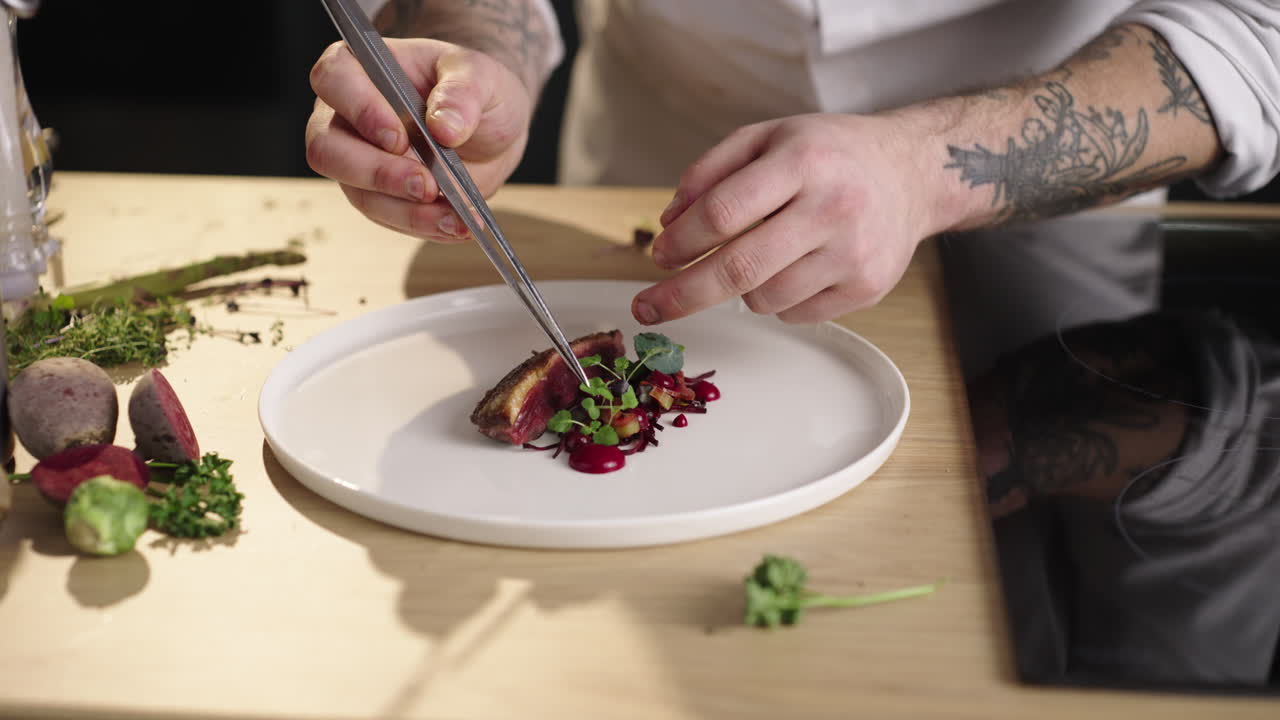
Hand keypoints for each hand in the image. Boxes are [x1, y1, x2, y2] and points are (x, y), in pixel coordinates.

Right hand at [306, 38, 532, 241]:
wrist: (490, 130)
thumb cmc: (473, 91)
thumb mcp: (481, 76)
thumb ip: (463, 93)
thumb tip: (444, 127)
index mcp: (361, 69)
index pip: (334, 79)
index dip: (360, 109)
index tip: (400, 137)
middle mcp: (346, 117)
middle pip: (327, 149)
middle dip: (378, 174)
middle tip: (427, 185)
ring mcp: (356, 161)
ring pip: (358, 194)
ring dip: (407, 211)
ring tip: (453, 216)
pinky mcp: (376, 196)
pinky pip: (387, 218)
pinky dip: (423, 225)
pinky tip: (455, 224)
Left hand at [632, 113, 945, 324]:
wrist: (911, 174)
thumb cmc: (829, 154)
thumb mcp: (767, 137)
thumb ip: (711, 172)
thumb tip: (669, 225)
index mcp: (802, 161)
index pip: (724, 212)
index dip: (682, 241)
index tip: (658, 257)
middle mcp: (832, 207)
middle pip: (739, 268)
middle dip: (682, 295)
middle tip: (646, 309)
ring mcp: (853, 253)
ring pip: (763, 298)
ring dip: (741, 288)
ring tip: (761, 254)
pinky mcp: (866, 288)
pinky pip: (794, 314)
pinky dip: (777, 299)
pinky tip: (796, 267)